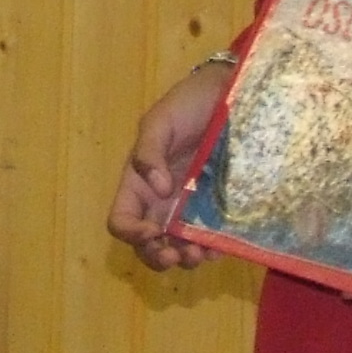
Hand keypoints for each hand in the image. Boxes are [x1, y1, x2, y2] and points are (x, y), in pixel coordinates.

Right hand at [109, 61, 233, 270]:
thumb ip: (149, 152)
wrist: (228, 93)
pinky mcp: (217, 208)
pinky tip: (218, 247)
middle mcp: (161, 202)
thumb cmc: (188, 104)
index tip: (152, 232)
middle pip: (148, 245)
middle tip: (176, 256)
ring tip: (199, 255)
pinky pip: (210, 238)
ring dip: (185, 259)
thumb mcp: (160, 122)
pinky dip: (211, 250)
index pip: (122, 220)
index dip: (131, 233)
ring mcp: (189, 207)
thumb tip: (157, 189)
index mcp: (139, 185)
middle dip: (158, 257)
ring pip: (179, 248)